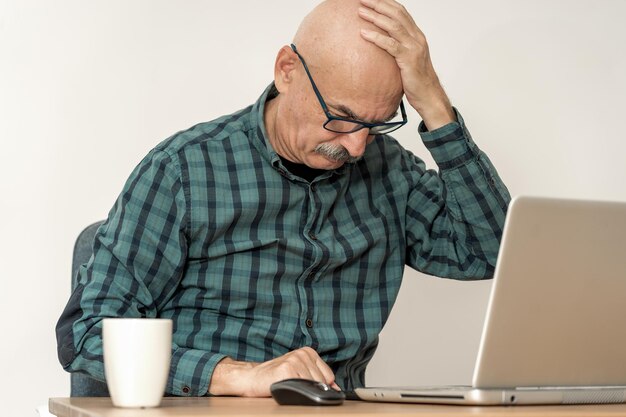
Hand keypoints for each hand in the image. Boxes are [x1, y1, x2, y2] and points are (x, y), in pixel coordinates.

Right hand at [208, 347, 339, 396]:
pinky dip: (294, 391)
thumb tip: (336, 389)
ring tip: (288, 385)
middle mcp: (303, 354)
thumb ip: (318, 378)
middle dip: (310, 388)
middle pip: (322, 382)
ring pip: (313, 386)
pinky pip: (302, 387)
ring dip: (301, 390)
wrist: (252, 378)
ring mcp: (295, 360)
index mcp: (308, 352)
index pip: (329, 376)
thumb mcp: (300, 373)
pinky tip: (284, 385)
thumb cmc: (276, 377)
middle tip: (293, 385)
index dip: (321, 386)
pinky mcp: (287, 369)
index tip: (306, 386)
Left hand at [358, 0, 455, 129]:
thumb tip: (382, 43)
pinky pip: (390, 45)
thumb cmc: (416, 80)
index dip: (387, 3)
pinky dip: (376, 37)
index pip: (402, 12)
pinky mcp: (408, 59)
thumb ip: (398, 48)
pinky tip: (363, 33)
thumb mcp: (408, 59)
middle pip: (397, 14)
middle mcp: (417, 38)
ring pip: (393, 26)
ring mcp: (414, 47)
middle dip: (379, 4)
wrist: (429, 95)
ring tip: (360, 12)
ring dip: (375, 17)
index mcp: (417, 36)